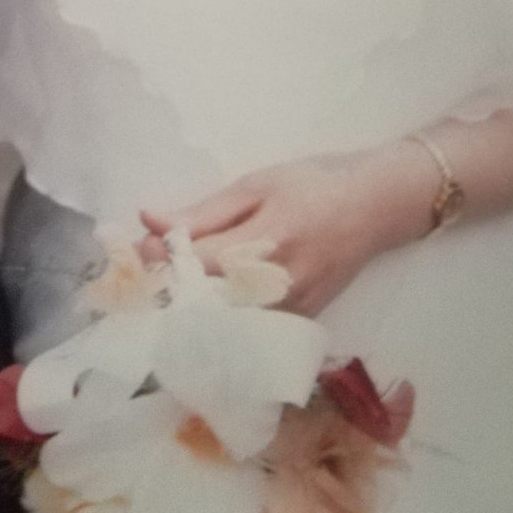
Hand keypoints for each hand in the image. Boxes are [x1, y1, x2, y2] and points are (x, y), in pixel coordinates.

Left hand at [139, 144, 434, 316]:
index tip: (134, 245)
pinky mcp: (298, 323)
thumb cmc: (314, 184)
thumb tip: (149, 220)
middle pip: (202, 303)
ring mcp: (290, 312)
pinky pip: (247, 329)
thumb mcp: (257, 184)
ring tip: (169, 281)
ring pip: (222, 324)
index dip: (157, 258)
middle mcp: (276, 288)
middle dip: (166, 288)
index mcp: (264, 244)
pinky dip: (219, 316)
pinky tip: (204, 297)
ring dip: (188, 305)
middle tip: (145, 268)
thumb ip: (203, 211)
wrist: (378, 206)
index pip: (194, 264)